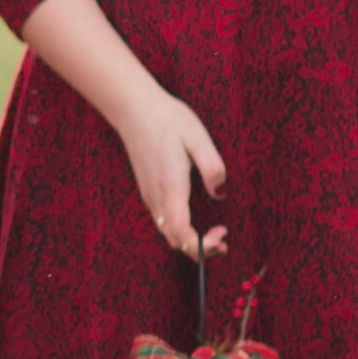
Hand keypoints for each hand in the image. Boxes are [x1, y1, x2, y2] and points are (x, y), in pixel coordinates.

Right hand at [112, 86, 231, 259]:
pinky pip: (163, 221)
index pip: (181, 232)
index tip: (222, 235)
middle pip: (173, 239)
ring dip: (189, 241)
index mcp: (170, 186)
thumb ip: (212, 168)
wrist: (134, 108)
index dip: (202, 245)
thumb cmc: (167, 120)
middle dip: (199, 250)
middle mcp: (156, 196)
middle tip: (224, 242)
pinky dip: (180, 231)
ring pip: (167, 232)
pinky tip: (194, 221)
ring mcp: (149, 195)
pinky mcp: (148, 190)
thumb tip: (220, 194)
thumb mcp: (198, 138)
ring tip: (215, 236)